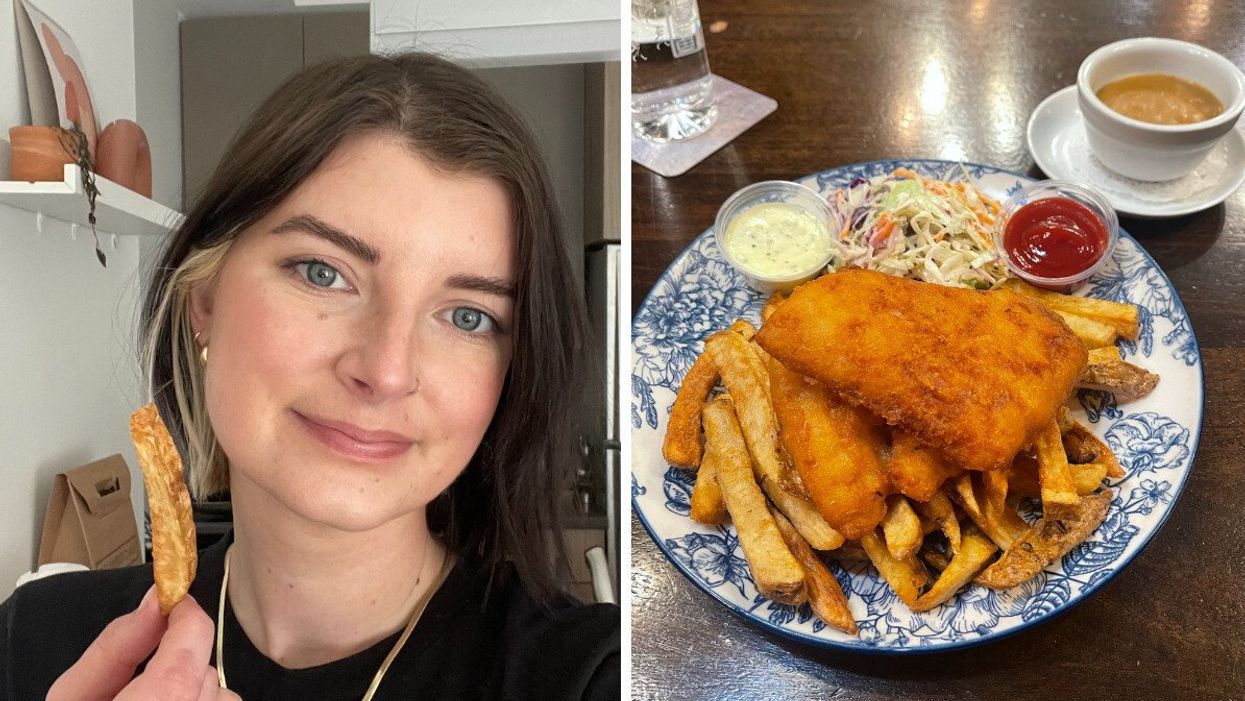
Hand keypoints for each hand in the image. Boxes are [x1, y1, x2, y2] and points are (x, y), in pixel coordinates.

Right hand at [47, 586, 239, 700]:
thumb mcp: (72, 698)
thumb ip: (115, 649)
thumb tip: (152, 605)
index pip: (192, 648)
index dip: (186, 619)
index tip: (173, 605)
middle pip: (206, 676)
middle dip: (179, 666)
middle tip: (136, 686)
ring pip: (220, 699)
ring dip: (193, 694)